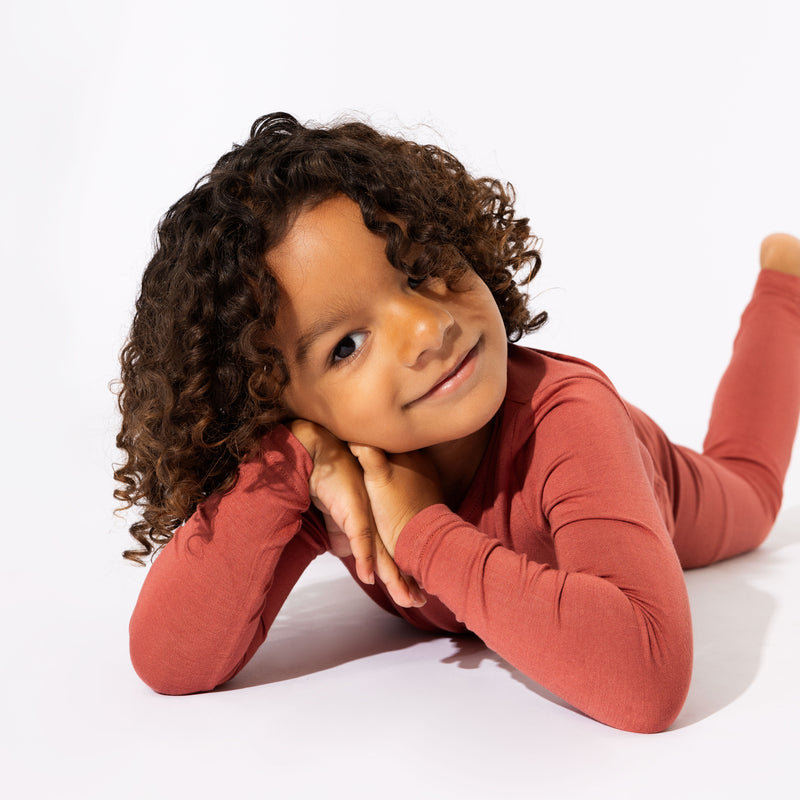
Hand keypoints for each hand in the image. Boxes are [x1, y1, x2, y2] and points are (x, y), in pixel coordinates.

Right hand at [289, 420, 425, 607]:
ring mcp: (367, 518)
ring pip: (382, 554)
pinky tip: (368, 576)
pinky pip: (360, 540)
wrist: (325, 459)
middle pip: (393, 556)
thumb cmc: (336, 482)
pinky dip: (364, 559)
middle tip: (421, 600)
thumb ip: (347, 532)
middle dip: (406, 581)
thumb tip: (344, 551)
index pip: (393, 553)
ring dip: (393, 578)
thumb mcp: (342, 514)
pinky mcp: (353, 513)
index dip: (403, 573)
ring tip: (407, 598)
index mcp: (376, 523)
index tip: (416, 592)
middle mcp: (376, 521)